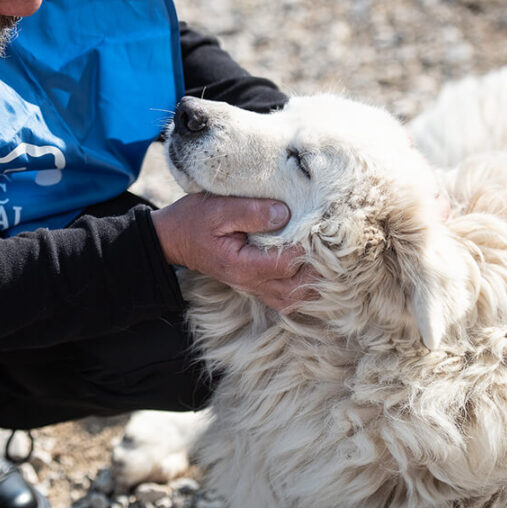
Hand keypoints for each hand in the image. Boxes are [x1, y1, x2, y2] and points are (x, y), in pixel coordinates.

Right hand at [151, 193, 318, 312]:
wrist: (174, 239)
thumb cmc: (195, 220)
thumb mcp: (218, 208)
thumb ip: (252, 212)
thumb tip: (285, 214)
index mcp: (241, 265)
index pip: (287, 264)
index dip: (307, 249)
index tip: (319, 227)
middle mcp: (249, 283)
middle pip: (297, 290)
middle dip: (318, 271)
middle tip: (332, 247)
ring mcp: (252, 288)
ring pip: (294, 299)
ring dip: (314, 284)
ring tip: (327, 261)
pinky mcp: (255, 285)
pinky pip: (285, 298)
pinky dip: (302, 289)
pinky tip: (312, 272)